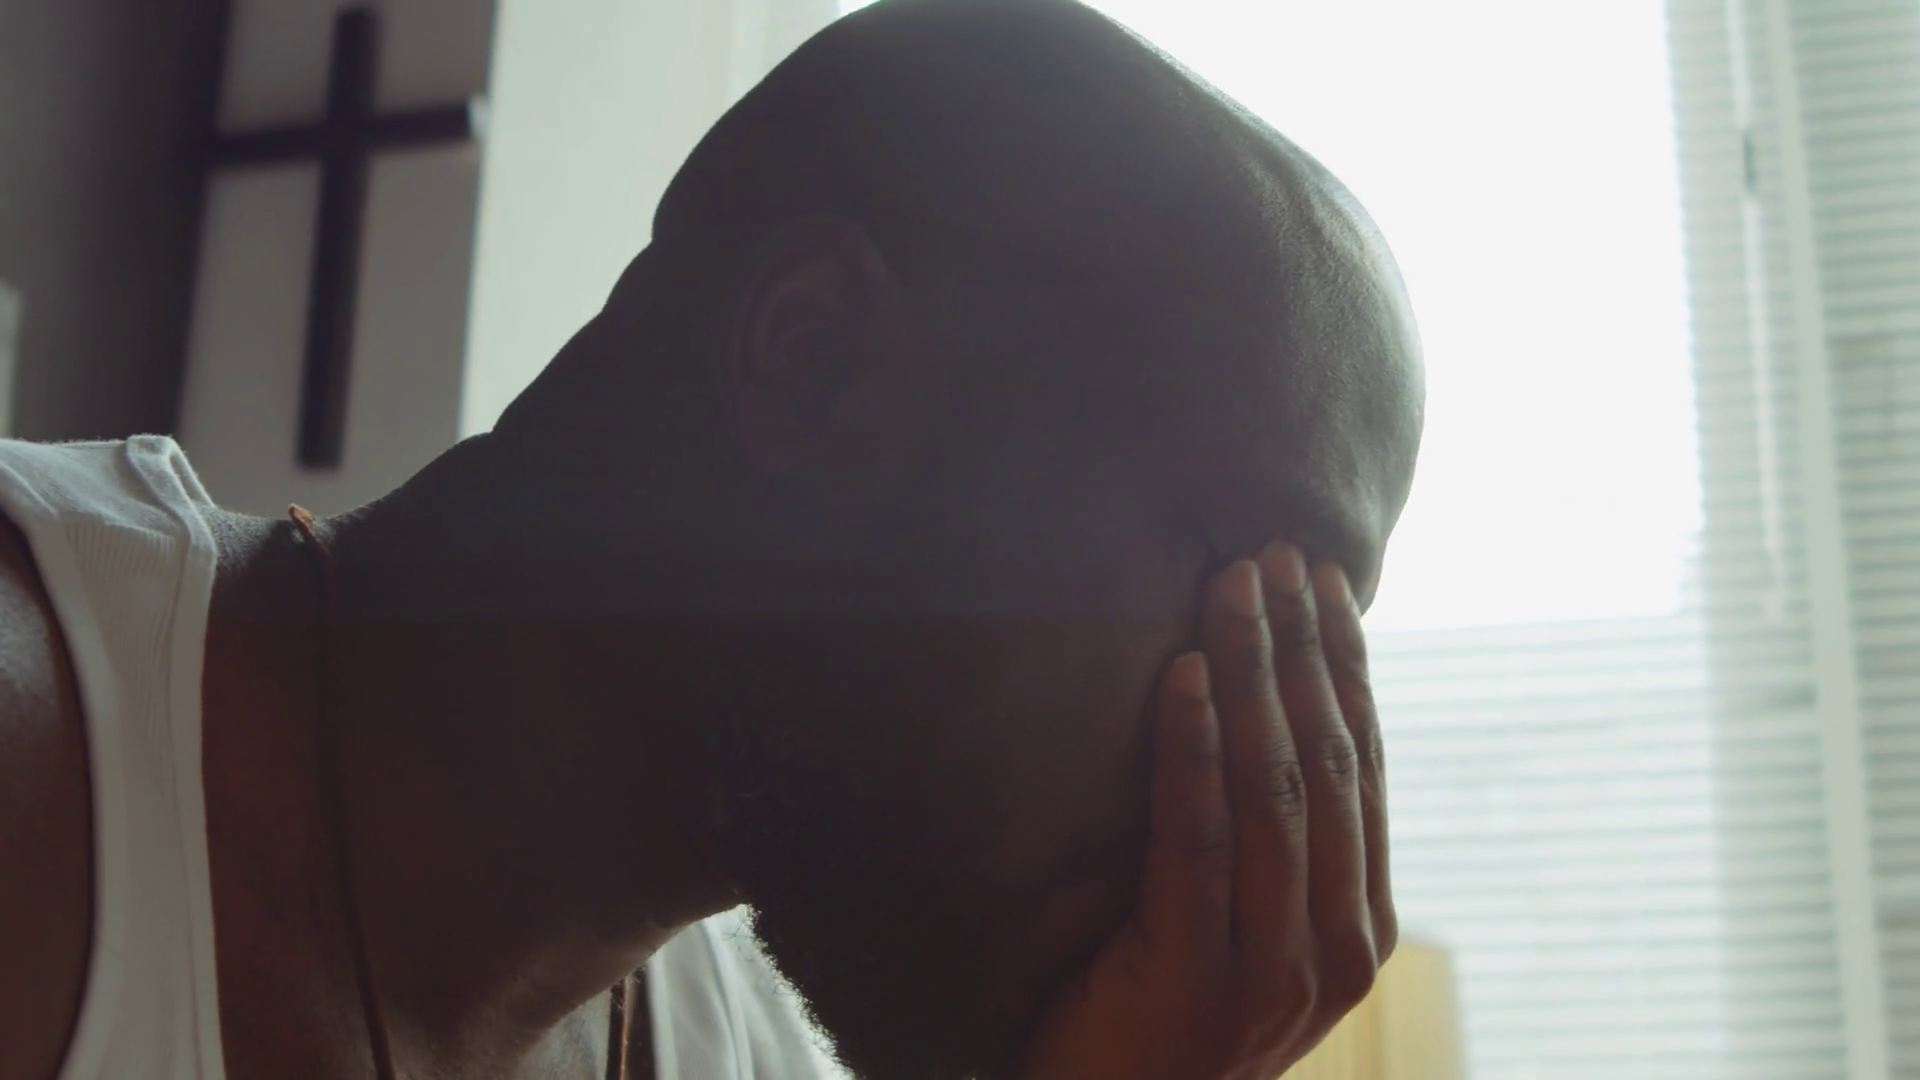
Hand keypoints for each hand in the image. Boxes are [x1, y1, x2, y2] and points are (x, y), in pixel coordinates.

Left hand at [1019, 543, 1394, 1079]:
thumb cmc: (1162, 1010)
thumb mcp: (1243, 929)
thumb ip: (1272, 848)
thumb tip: (1272, 710)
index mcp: (1359, 927)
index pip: (1360, 768)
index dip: (1345, 666)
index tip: (1322, 582)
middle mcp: (1335, 948)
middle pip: (1324, 764)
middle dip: (1301, 648)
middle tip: (1272, 553)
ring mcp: (1270, 971)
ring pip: (1272, 790)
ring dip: (1255, 673)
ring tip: (1230, 585)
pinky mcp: (1195, 977)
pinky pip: (1198, 839)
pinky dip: (1194, 747)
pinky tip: (1184, 673)